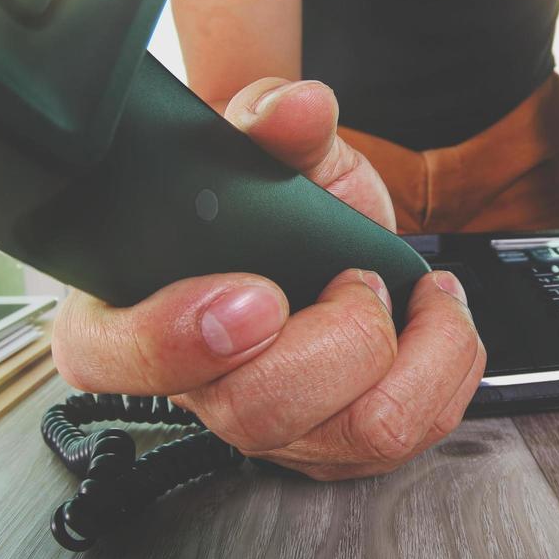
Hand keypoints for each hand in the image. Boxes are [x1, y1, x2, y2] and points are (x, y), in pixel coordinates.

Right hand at [52, 78, 486, 479]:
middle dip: (340, 335)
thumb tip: (298, 109)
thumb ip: (272, 119)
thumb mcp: (268, 145)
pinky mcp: (339, 449)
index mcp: (131, 313)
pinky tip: (432, 317)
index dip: (174, 340)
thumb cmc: (273, 201)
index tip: (255, 294)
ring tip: (414, 294)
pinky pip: (412, 437)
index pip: (110, 359)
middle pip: (257, 410)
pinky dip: (447, 366)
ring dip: (413, 353)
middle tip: (355, 277)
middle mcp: (197, 390)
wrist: (323, 237)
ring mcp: (272, 430)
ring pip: (353, 435)